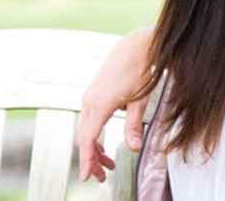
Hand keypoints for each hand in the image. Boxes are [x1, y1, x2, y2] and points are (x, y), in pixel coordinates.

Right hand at [76, 27, 153, 181]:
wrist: (134, 46)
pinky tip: (105, 143)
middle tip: (104, 176)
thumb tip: (133, 148)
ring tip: (107, 163)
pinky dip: (94, 135)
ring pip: (85, 130)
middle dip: (92, 159)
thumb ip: (133, 125)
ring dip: (94, 148)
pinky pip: (88, 120)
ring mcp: (89, 97)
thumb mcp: (139, 101)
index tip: (87, 177)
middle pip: (84, 138)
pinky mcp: (94, 94)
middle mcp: (89, 101)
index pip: (88, 140)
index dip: (87, 160)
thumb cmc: (139, 70)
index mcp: (99, 105)